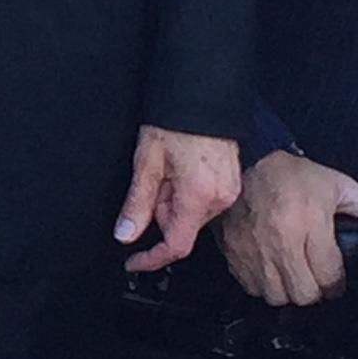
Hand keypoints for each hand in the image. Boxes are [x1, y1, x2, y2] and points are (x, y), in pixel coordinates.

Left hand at [115, 126, 240, 273]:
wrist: (204, 97)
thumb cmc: (176, 123)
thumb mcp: (146, 163)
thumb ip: (137, 203)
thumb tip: (126, 233)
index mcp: (198, 197)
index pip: (176, 246)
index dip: (151, 258)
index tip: (133, 262)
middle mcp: (219, 199)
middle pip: (181, 226)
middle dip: (159, 211)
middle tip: (151, 179)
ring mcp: (229, 192)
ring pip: (190, 213)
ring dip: (172, 200)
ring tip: (167, 167)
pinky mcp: (231, 184)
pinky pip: (202, 201)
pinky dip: (186, 193)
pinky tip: (181, 168)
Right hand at [218, 150, 357, 307]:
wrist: (244, 162)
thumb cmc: (291, 175)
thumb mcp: (337, 184)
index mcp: (309, 223)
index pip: (328, 277)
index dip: (337, 284)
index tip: (336, 278)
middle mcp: (281, 242)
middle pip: (304, 294)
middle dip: (315, 291)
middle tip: (315, 277)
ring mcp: (254, 251)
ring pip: (277, 297)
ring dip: (288, 291)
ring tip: (293, 275)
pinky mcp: (234, 253)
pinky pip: (252, 288)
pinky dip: (263, 285)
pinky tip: (271, 270)